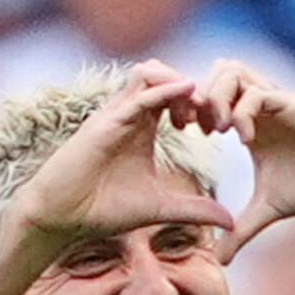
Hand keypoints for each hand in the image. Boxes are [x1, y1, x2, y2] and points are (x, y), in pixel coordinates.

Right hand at [5, 62, 233, 256]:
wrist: (63, 217)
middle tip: (215, 119)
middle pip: (167, 76)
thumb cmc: (104, 209)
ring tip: (201, 111)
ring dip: (181, 83)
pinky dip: (165, 90)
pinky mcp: (105, 122)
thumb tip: (230, 222)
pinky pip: (138, 94)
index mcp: (143, 127)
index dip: (202, 105)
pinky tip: (190, 93)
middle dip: (197, 90)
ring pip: (150, 72)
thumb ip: (196, 211)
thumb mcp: (162, 208)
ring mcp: (116, 114)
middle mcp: (130, 114)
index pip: (176, 97)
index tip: (221, 128)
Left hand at [183, 63, 294, 253]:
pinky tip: (246, 141)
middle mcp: (259, 106)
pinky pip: (256, 93)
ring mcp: (275, 101)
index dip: (187, 108)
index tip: (182, 134)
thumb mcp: (271, 209)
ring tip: (219, 131)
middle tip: (195, 129)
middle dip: (195, 97)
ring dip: (217, 97)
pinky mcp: (293, 103)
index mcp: (249, 122)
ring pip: (231, 70)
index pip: (207, 95)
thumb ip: (242, 229)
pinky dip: (243, 112)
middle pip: (212, 72)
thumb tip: (219, 260)